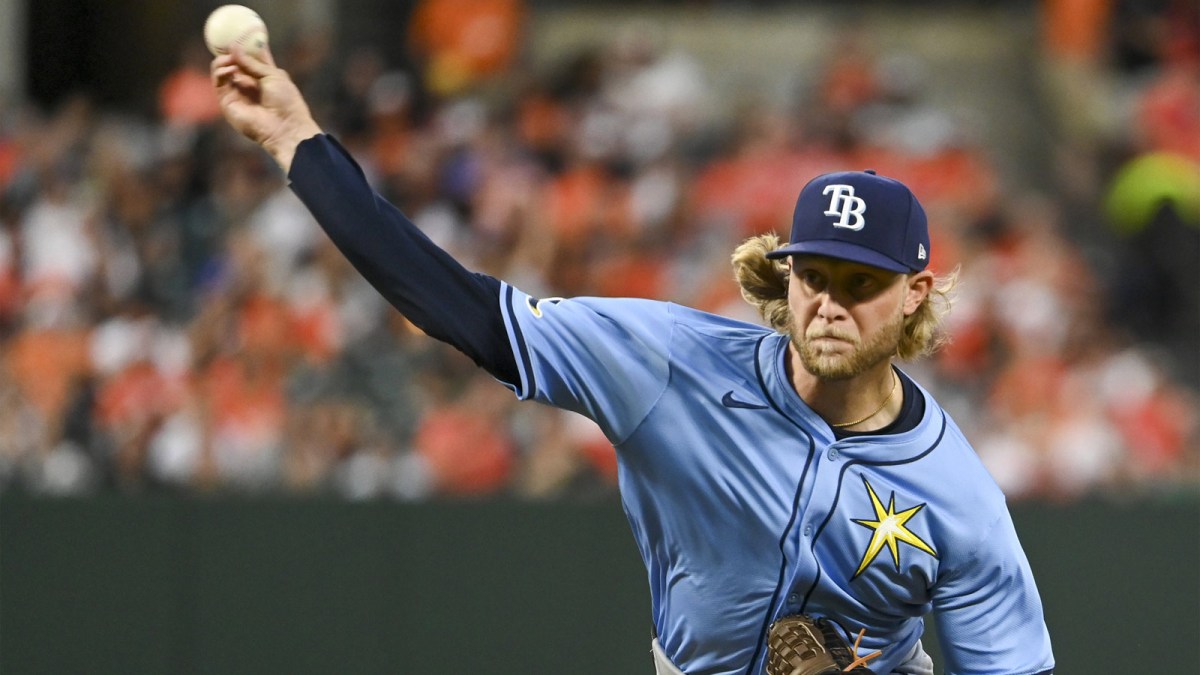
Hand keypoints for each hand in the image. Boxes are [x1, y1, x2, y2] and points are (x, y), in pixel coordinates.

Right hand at [210, 45, 322, 171]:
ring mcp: (237, 94)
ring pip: (222, 71)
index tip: (240, 35)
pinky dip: (220, 71)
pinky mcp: (227, 103)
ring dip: (224, 61)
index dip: (245, 47)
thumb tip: (233, 47)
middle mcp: (249, 85)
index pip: (250, 59)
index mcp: (264, 78)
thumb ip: (252, 62)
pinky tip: (230, 68)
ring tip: (231, 60)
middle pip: (234, 63)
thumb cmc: (286, 102)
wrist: (285, 127)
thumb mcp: (272, 75)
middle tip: (231, 44)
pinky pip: (218, 82)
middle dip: (231, 52)